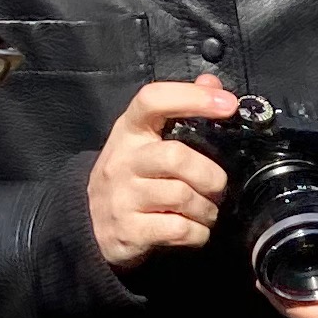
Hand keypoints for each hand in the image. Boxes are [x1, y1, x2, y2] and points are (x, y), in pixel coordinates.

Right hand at [89, 74, 236, 268]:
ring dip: (207, 209)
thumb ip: (179, 110)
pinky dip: (198, 233)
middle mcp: (123, 160)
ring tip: (206, 212)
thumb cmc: (130, 177)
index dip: (192, 97)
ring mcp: (122, 196)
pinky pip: (178, 229)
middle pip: (176, 156)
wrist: (89, 223)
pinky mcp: (128, 230)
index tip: (228, 104)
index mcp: (130, 131)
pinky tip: (194, 230)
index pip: (152, 100)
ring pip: (182, 196)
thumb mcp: (146, 140)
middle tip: (217, 188)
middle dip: (210, 175)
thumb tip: (210, 83)